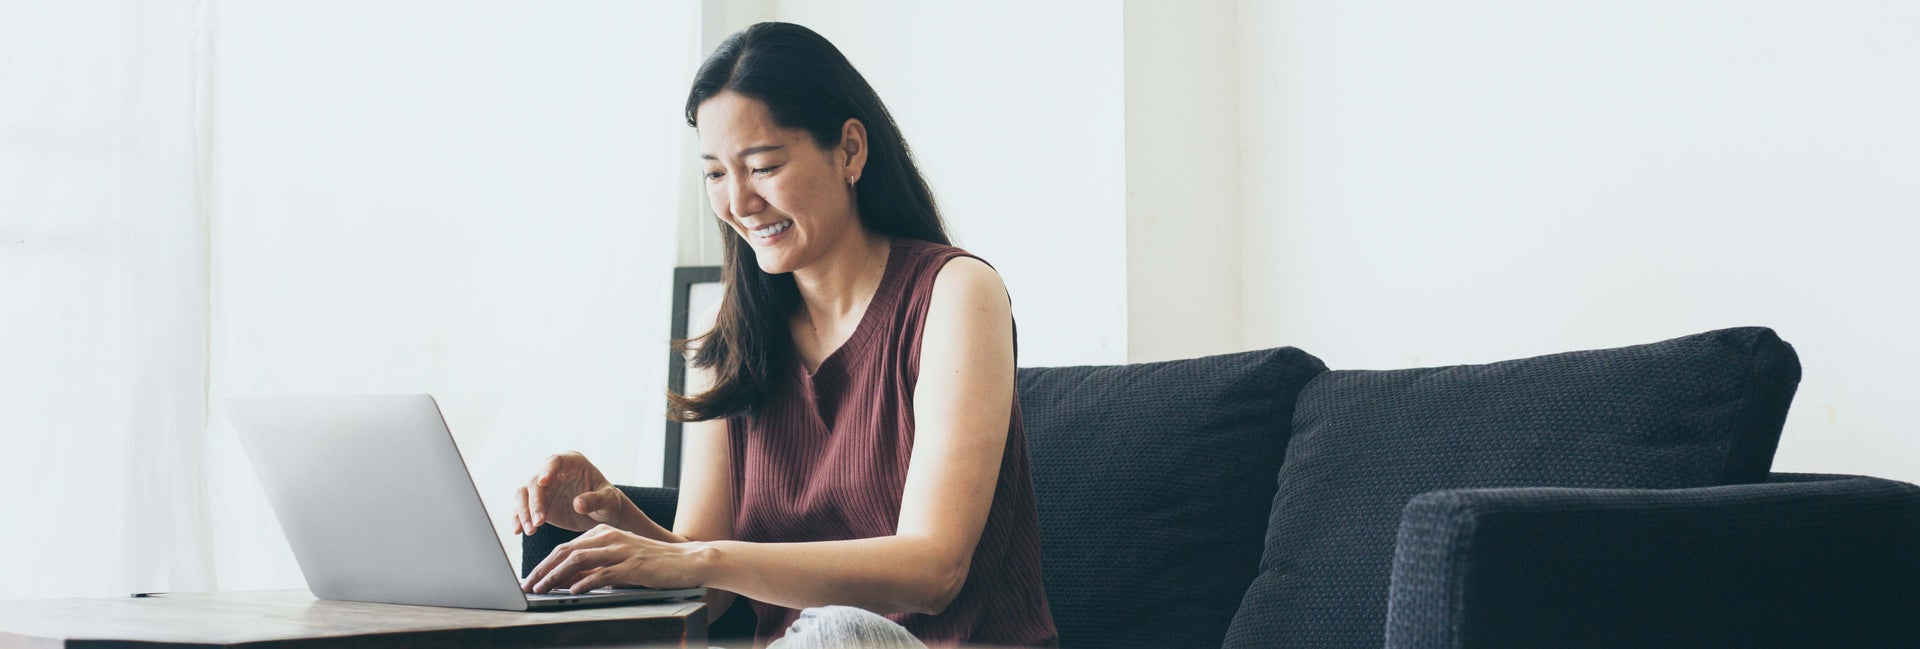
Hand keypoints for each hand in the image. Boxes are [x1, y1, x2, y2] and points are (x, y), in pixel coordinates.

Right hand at [512, 451, 634, 533]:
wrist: (602, 515)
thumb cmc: (608, 502)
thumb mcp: (608, 501)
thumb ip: (596, 500)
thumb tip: (578, 504)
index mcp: (572, 462)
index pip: (555, 461)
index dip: (547, 470)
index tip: (542, 482)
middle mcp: (553, 472)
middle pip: (534, 482)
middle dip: (534, 502)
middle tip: (539, 522)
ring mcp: (543, 488)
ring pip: (523, 494)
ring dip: (523, 512)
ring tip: (531, 531)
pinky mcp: (536, 503)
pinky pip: (521, 509)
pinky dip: (518, 519)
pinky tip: (519, 531)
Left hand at [522, 524, 709, 593]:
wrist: (688, 561)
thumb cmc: (653, 564)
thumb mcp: (619, 561)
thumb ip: (594, 567)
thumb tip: (567, 581)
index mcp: (603, 533)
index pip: (565, 547)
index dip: (544, 564)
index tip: (530, 579)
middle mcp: (609, 537)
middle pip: (566, 551)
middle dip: (542, 569)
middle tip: (527, 586)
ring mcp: (621, 550)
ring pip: (579, 560)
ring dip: (556, 576)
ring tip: (541, 590)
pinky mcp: (633, 565)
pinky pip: (603, 573)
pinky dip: (585, 582)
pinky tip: (572, 591)